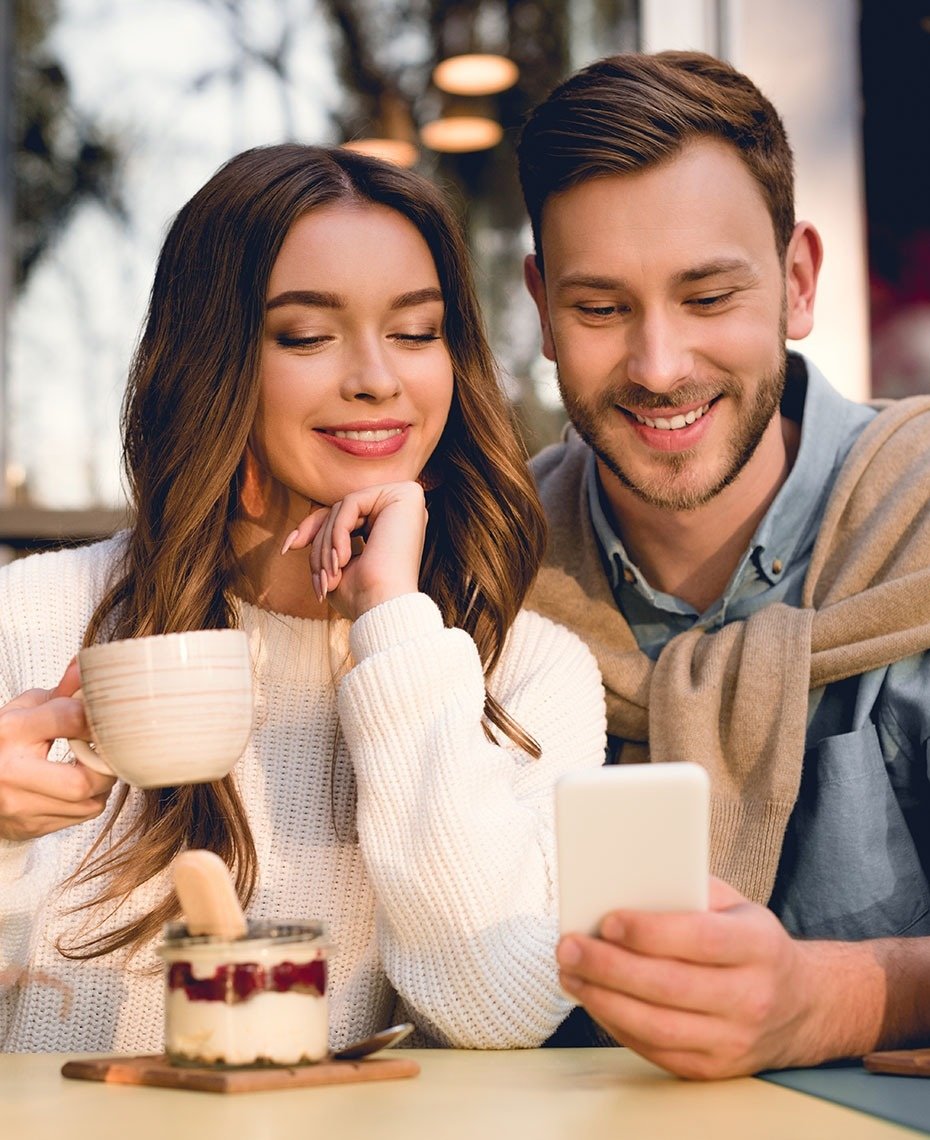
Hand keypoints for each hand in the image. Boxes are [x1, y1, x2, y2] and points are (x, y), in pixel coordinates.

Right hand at [0, 659, 116, 840]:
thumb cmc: (6, 739)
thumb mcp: (25, 708)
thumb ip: (60, 691)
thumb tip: (85, 666)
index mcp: (10, 731)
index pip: (71, 719)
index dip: (98, 718)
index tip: (106, 720)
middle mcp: (11, 771)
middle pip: (83, 780)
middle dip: (106, 767)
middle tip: (107, 753)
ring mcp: (19, 804)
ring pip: (88, 802)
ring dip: (102, 784)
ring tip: (95, 767)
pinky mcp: (29, 825)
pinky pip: (80, 817)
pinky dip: (91, 800)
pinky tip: (81, 786)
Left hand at [282, 481, 426, 620]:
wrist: (383, 610)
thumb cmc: (362, 596)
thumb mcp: (333, 563)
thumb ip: (324, 541)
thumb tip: (296, 535)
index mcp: (391, 524)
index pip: (342, 515)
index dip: (313, 529)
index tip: (289, 547)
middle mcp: (401, 509)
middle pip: (341, 511)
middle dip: (318, 540)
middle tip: (317, 576)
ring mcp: (405, 500)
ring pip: (343, 508)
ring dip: (326, 543)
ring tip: (331, 575)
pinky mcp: (404, 496)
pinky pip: (351, 503)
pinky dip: (338, 532)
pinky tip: (342, 560)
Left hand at [557, 877, 830, 1078]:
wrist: (803, 1006)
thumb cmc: (753, 945)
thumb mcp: (738, 907)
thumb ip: (690, 892)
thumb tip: (627, 881)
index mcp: (759, 947)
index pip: (700, 940)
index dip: (650, 932)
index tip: (608, 920)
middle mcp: (751, 998)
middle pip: (669, 987)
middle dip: (609, 967)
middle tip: (569, 947)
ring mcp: (734, 1041)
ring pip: (657, 1026)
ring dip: (603, 1000)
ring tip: (570, 975)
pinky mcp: (714, 1069)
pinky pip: (655, 1050)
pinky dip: (616, 1025)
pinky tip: (593, 1000)